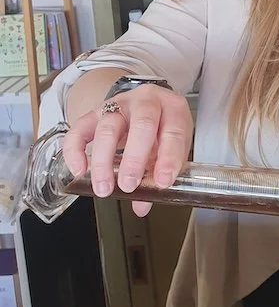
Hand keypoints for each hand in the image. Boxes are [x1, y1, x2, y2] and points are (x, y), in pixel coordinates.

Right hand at [62, 85, 192, 217]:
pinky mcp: (95, 111)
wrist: (145, 105)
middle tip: (129, 185)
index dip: (169, 157)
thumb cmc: (162, 128)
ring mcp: (120, 104)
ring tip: (104, 187)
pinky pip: (79, 128)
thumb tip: (141, 205)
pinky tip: (79, 170)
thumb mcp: (171, 146)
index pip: (173, 130)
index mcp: (173, 108)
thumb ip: (159, 173)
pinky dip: (76, 150)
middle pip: (141, 124)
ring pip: (109, 127)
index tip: (162, 181)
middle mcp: (146, 101)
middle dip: (134, 159)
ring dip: (104, 161)